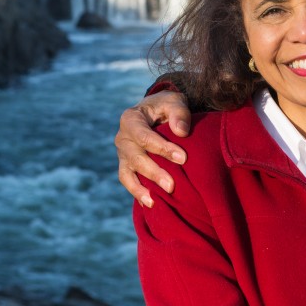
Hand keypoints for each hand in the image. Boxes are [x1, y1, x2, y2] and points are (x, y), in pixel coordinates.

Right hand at [115, 90, 191, 206]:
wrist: (155, 112)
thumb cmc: (166, 107)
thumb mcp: (174, 101)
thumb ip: (179, 113)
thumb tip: (181, 131)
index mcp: (130, 119)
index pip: (144, 136)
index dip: (162, 148)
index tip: (183, 158)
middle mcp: (122, 137)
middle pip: (135, 158)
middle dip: (153, 172)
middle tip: (172, 186)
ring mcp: (122, 154)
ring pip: (128, 173)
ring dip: (141, 188)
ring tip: (155, 201)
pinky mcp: (126, 166)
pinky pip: (128, 181)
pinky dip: (137, 193)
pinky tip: (150, 205)